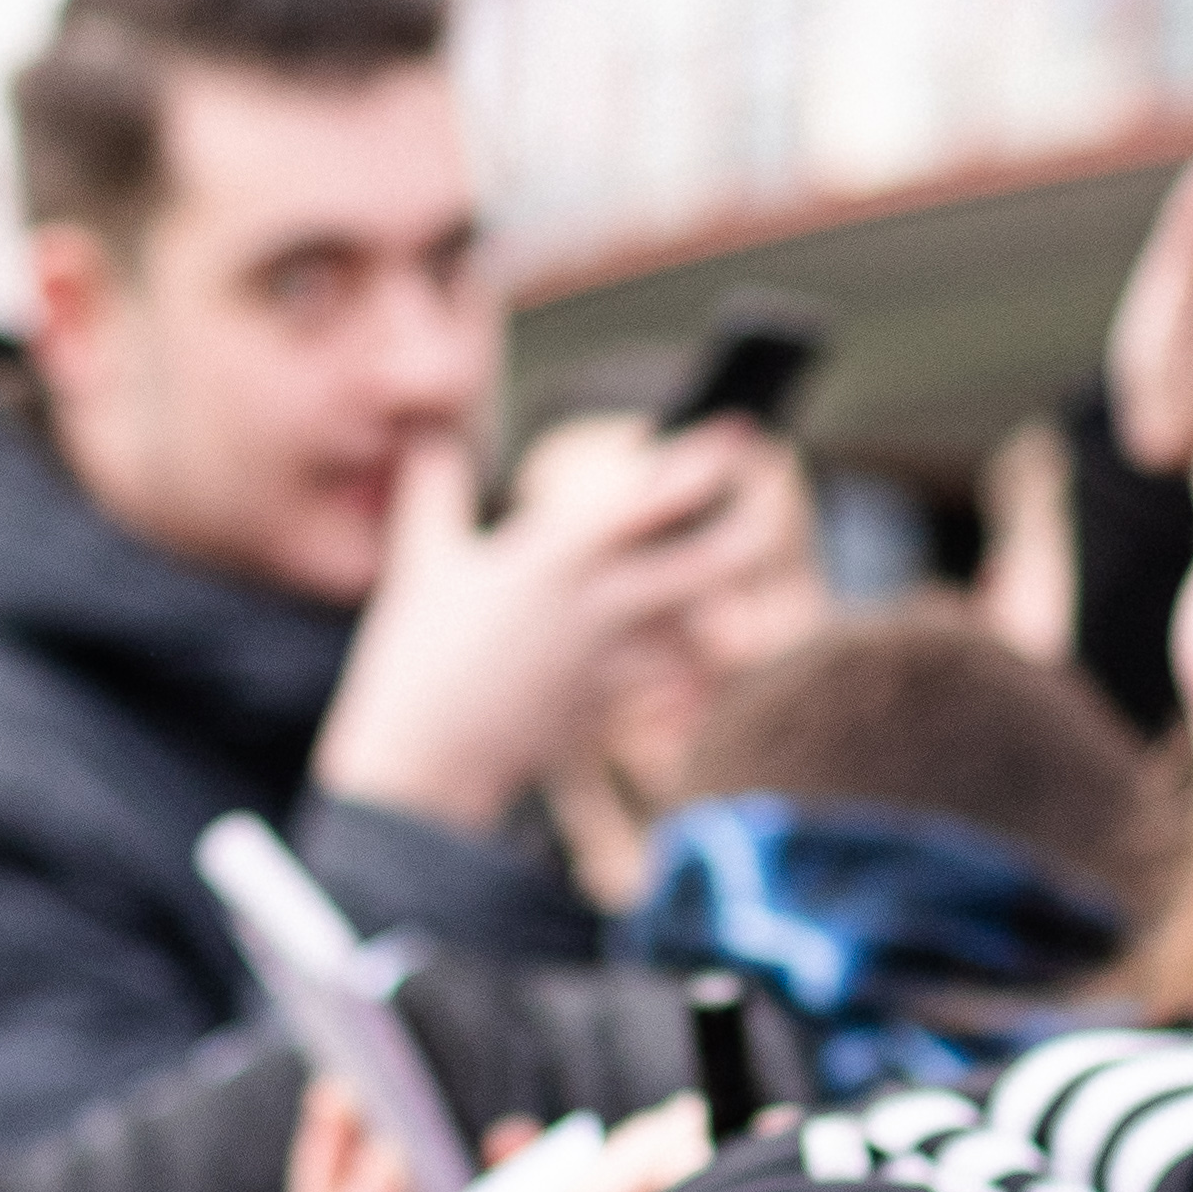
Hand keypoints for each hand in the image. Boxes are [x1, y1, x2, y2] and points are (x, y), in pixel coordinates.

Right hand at [311, 415, 807, 836]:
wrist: (425, 759)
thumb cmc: (421, 656)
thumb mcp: (422, 561)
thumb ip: (434, 488)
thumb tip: (426, 433)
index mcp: (554, 554)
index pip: (648, 496)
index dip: (702, 461)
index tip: (740, 436)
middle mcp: (597, 602)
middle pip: (710, 561)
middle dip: (754, 531)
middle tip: (771, 511)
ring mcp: (613, 659)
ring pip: (703, 628)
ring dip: (719, 611)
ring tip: (727, 592)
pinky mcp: (616, 707)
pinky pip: (672, 684)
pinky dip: (687, 671)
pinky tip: (689, 660)